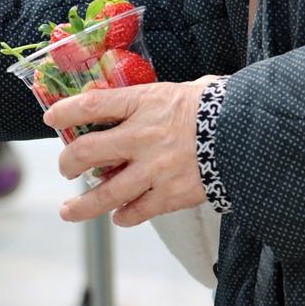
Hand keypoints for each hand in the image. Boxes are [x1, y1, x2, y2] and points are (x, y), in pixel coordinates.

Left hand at [45, 77, 217, 225]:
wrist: (254, 133)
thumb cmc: (220, 106)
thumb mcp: (184, 89)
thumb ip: (156, 99)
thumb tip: (137, 101)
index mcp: (145, 103)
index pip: (92, 104)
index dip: (65, 112)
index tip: (50, 119)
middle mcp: (143, 136)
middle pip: (88, 151)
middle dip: (69, 162)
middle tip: (65, 169)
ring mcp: (156, 169)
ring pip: (107, 192)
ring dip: (83, 205)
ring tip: (68, 211)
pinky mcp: (172, 194)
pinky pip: (138, 211)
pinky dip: (124, 216)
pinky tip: (118, 216)